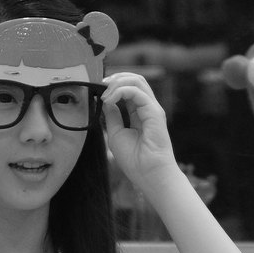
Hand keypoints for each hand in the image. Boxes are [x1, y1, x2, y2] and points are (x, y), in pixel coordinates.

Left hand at [101, 72, 179, 192]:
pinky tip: (110, 100)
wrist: (148, 175)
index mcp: (140, 113)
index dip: (114, 85)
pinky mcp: (154, 112)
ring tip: (105, 93)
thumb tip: (106, 102)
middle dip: (116, 78)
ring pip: (138, 81)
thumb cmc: (134, 160)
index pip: (129, 88)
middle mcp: (148, 108)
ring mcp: (152, 109)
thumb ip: (112, 116)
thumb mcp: (116, 134)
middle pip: (135, 80)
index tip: (99, 89)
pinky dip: (121, 91)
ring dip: (118, 82)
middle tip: (101, 84)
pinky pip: (137, 92)